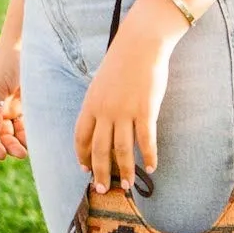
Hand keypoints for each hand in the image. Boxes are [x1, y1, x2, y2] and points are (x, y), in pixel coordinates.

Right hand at [0, 40, 26, 160]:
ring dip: (18, 142)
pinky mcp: (26, 103)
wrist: (27, 43)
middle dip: (7, 145)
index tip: (2, 155)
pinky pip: (25, 123)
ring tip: (27, 151)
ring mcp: (11, 105)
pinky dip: (28, 133)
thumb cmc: (7, 62)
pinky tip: (34, 140)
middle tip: (20, 154)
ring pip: (13, 131)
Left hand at [74, 0, 182, 193]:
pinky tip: (152, 166)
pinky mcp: (145, 110)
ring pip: (122, 150)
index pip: (81, 137)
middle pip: (99, 150)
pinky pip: (146, 140)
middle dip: (100, 173)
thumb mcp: (102, 83)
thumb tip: (102, 124)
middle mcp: (105, 111)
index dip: (82, 156)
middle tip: (102, 189)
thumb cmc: (123, 60)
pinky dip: (150, 156)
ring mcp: (125, 112)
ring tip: (128, 185)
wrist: (141, 43)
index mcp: (91, 104)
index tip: (85, 169)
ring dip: (125, 171)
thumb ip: (99, 104)